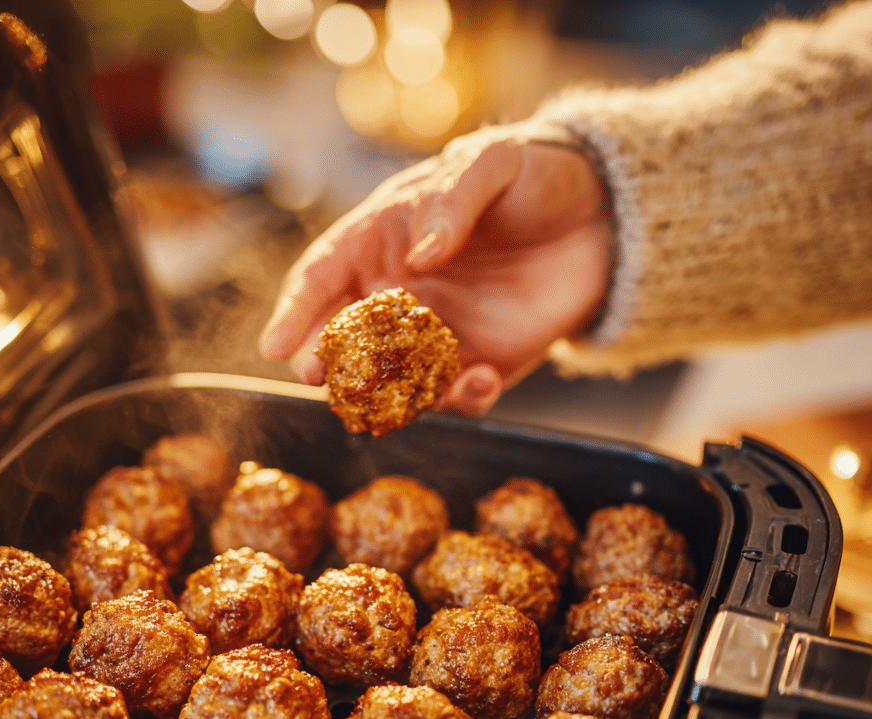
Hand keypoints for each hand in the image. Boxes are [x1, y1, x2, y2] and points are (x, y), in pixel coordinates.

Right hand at [258, 122, 612, 414]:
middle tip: (318, 375)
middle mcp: (399, 296)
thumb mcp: (494, 165)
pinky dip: (462, 398)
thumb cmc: (530, 178)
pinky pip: (457, 397)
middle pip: (345, 339)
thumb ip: (454, 199)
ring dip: (388, 394)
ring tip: (396, 397)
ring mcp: (437, 337)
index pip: (324, 277)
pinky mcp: (479, 365)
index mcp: (382, 242)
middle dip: (327, 361)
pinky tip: (480, 378)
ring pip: (393, 379)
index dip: (296, 312)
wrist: (600, 217)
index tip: (273, 345)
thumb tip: (422, 253)